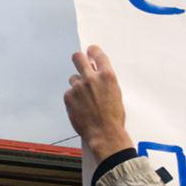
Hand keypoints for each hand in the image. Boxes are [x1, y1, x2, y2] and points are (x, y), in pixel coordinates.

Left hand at [64, 45, 133, 160]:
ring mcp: (78, 87)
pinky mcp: (68, 96)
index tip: (90, 51)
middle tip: (80, 61)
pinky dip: (73, 99)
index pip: (97, 54)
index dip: (92, 51)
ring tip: (85, 99)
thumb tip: (96, 71)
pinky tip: (81, 108)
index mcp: (107, 76)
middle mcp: (91, 78)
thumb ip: (105, 80)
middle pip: (78, 57)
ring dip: (77, 85)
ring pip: (73, 78)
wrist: (104, 134)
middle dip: (79, 58)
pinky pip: (69, 93)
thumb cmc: (113, 117)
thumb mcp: (116, 94)